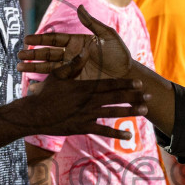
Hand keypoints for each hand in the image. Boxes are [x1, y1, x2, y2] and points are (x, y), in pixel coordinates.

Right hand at [18, 54, 147, 140]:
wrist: (34, 114)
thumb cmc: (45, 93)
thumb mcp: (58, 74)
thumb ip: (73, 63)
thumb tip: (85, 49)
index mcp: (85, 87)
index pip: (110, 85)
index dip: (126, 84)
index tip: (139, 82)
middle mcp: (89, 101)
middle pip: (116, 98)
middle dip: (134, 96)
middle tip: (149, 96)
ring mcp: (87, 115)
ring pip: (113, 113)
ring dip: (130, 112)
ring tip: (145, 111)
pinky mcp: (83, 127)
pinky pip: (103, 131)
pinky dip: (116, 133)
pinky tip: (129, 136)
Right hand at [19, 6, 134, 82]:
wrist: (127, 76)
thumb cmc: (119, 54)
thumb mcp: (107, 36)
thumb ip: (92, 23)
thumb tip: (79, 7)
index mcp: (77, 42)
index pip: (54, 40)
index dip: (40, 40)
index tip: (27, 40)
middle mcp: (72, 55)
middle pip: (48, 54)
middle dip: (33, 55)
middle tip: (18, 56)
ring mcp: (72, 69)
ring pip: (49, 67)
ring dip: (34, 67)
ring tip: (19, 67)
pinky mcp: (75, 82)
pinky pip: (57, 81)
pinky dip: (45, 82)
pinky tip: (33, 83)